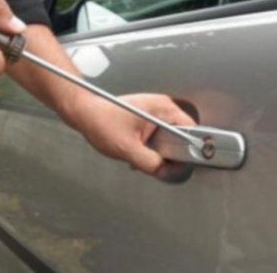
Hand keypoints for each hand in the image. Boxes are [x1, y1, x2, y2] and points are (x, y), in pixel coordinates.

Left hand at [71, 94, 195, 175]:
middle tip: (154, 161)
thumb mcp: (128, 148)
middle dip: (168, 153)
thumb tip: (164, 171)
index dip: (188, 149)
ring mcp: (154, 111)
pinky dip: (149, 147)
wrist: (85, 113)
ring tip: (139, 154)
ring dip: (156, 151)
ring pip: (167, 138)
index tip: (180, 162)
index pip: (191, 130)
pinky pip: (156, 136)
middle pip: (179, 136)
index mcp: (163, 108)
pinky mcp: (146, 117)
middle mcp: (161, 107)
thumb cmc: (101, 122)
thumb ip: (150, 163)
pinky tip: (136, 152)